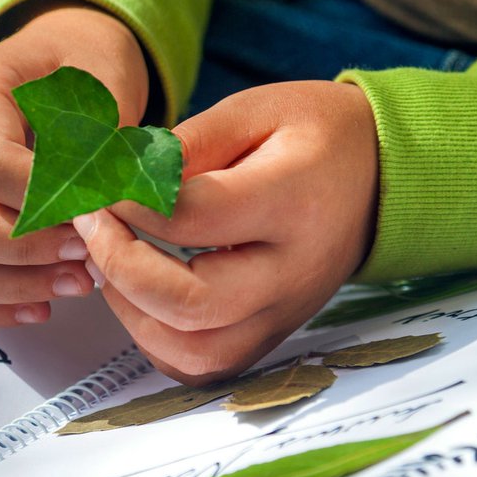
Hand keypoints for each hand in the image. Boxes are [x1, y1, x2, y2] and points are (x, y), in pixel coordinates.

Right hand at [0, 1, 150, 325]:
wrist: (65, 59)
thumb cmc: (85, 65)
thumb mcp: (103, 76)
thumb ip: (100, 134)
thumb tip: (102, 205)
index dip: (41, 201)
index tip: (94, 214)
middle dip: (24, 250)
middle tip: (86, 254)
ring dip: (14, 285)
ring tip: (80, 283)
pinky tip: (46, 307)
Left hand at [75, 81, 378, 384]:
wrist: (383, 178)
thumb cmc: (316, 136)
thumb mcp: (256, 109)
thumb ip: (189, 142)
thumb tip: (121, 175)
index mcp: (293, 201)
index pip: (195, 218)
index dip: (131, 202)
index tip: (103, 183)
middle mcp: (293, 272)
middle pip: (192, 304)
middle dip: (120, 266)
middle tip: (92, 226)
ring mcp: (285, 314)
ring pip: (195, 352)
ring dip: (133, 313)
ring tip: (113, 263)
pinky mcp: (272, 336)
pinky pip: (203, 367)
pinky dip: (157, 341)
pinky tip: (141, 296)